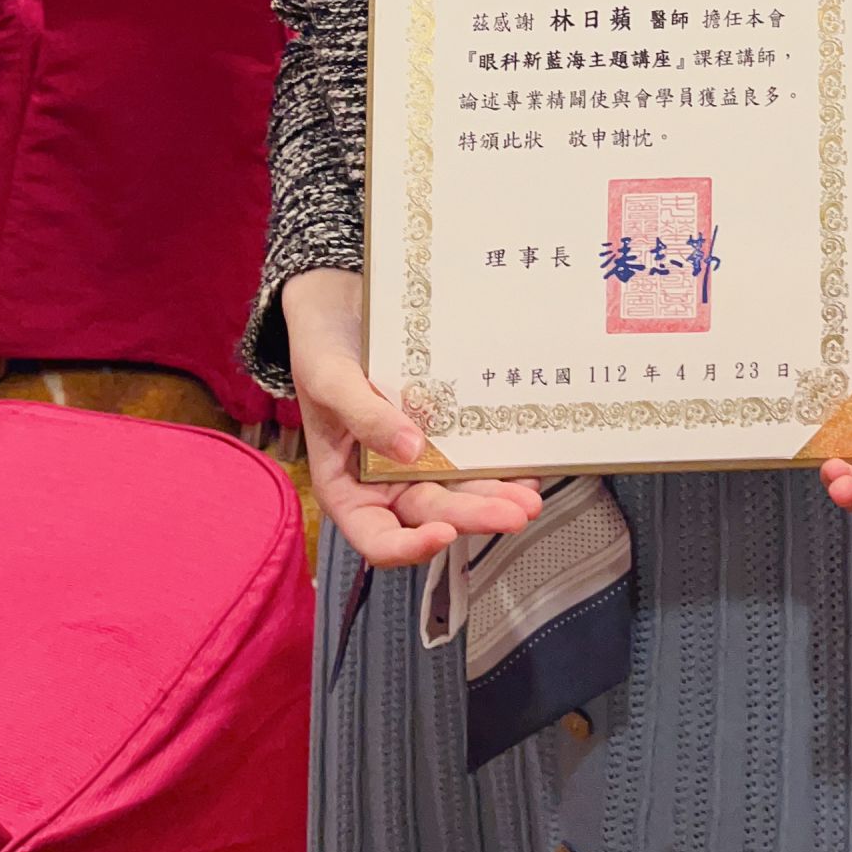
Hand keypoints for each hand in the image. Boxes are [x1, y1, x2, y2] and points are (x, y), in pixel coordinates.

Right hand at [284, 268, 542, 565]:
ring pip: (457, 491)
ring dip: (495, 497)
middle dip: (474, 516)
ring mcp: (415, 460)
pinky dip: (496, 464)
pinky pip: (469, 457)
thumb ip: (366, 416)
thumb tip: (411, 451)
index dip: (410, 547)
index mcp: (346, 487)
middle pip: (430, 515)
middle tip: (515, 512)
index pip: (376, 538)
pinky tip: (523, 462)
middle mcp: (383, 482)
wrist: (342, 305)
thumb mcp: (331, 380)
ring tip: (530, 495)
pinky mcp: (441, 433)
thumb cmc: (321, 348)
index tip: (445, 532)